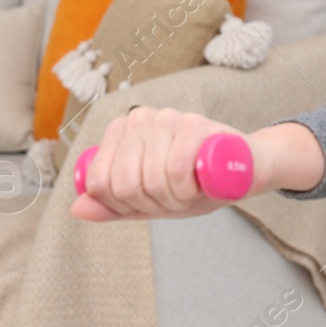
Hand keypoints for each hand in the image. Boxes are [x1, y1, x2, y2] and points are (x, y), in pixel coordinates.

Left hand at [68, 107, 325, 221]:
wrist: (249, 169)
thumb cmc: (200, 182)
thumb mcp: (151, 200)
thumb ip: (113, 206)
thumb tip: (76, 208)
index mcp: (123, 132)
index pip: (101, 182)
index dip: (126, 204)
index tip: (152, 201)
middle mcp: (142, 118)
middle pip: (124, 184)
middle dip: (153, 204)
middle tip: (177, 198)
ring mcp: (169, 118)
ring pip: (149, 180)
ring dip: (174, 199)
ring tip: (192, 190)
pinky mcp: (195, 124)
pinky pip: (174, 170)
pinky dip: (187, 190)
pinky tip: (200, 185)